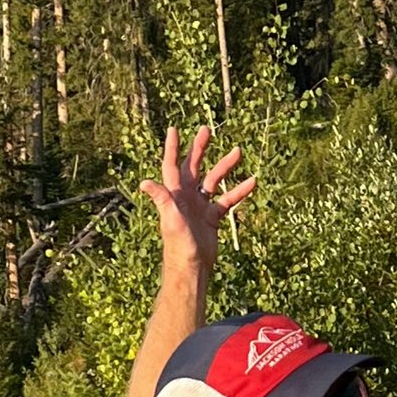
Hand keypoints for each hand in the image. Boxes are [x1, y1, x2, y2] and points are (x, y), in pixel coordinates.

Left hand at [141, 124, 253, 274]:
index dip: (172, 148)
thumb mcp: (170, 219)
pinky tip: (252, 182)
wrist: (192, 266)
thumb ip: (161, 199)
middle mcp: (186, 197)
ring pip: (214, 180)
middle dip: (200, 148)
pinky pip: (227, 199)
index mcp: (175, 194)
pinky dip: (239, 191)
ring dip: (225, 167)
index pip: (171, 165)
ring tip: (238, 152)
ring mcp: (200, 206)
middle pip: (193, 166)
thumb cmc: (178, 244)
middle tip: (207, 130)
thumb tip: (144, 183)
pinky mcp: (212, 217)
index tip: (174, 129)